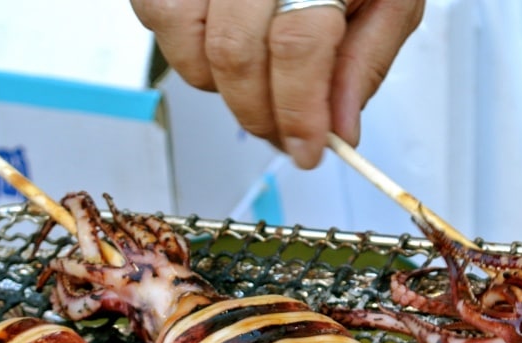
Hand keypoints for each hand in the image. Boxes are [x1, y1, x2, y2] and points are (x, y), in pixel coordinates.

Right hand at [130, 0, 424, 168]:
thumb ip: (364, 63)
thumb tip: (339, 130)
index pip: (297, 45)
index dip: (299, 111)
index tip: (307, 150)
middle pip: (234, 51)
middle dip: (259, 113)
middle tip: (285, 133)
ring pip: (185, 38)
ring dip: (220, 85)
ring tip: (259, 85)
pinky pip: (156, 13)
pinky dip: (185, 48)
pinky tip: (226, 49)